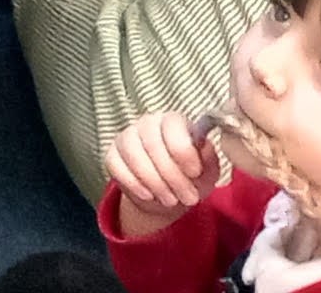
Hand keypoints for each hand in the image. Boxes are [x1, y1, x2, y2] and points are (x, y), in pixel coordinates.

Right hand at [105, 110, 220, 236]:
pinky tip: (148, 195)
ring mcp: (127, 137)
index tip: (195, 173)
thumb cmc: (191, 178)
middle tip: (188, 198)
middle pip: (153, 143)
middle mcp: (147, 123)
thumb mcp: (207, 171)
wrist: (170, 196)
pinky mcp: (112, 155)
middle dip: (173, 176)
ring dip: (155, 183)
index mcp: (172, 122)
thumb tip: (204, 147)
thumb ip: (208, 158)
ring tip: (171, 200)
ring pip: (133, 154)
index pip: (172, 124)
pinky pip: (116, 165)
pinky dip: (134, 184)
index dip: (183, 150)